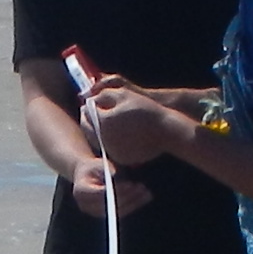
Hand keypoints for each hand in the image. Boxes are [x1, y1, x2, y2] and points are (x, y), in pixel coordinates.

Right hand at [67, 154, 152, 220]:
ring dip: (134, 202)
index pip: (102, 194)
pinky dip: (134, 205)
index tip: (131, 185)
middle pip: (111, 204)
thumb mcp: (95, 163)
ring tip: (147, 193)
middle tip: (142, 188)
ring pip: (118, 210)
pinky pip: (121, 212)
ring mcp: (95, 212)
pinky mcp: (105, 215)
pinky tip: (144, 198)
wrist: (86, 176)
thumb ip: (103, 167)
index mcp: (81, 192)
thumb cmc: (92, 167)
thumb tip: (114, 173)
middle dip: (128, 196)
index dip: (117, 190)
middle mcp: (86, 206)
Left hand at [85, 83, 202, 165]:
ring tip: (105, 122)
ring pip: (96, 139)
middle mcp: (104, 139)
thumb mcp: (123, 94)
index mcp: (103, 122)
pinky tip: (116, 133)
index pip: (87, 112)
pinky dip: (108, 141)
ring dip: (97, 130)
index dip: (88, 105)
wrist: (165, 131)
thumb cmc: (145, 110)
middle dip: (89, 119)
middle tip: (94, 112)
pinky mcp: (120, 158)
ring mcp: (112, 151)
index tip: (92, 102)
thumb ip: (103, 95)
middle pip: (88, 128)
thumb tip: (91, 100)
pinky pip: (108, 148)